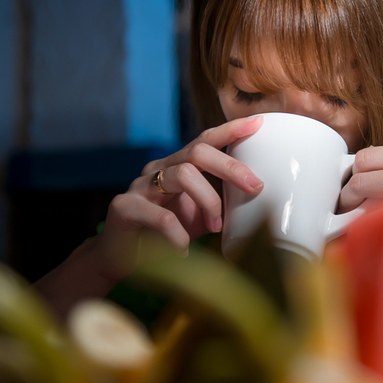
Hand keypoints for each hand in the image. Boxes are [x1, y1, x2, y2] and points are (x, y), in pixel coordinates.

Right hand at [94, 115, 263, 280]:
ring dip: (208, 201)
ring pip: (182, 174)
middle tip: (256, 187)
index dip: (231, 130)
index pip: (205, 140)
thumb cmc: (167, 235)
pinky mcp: (124, 207)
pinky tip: (183, 249)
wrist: (122, 259)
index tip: (258, 123)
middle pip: (198, 151)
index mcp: (178, 166)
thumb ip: (223, 203)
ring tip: (216, 227)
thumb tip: (261, 199)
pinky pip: (160, 215)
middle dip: (231, 167)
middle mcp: (159, 169)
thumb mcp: (201, 216)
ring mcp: (140, 186)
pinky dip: (178, 234)